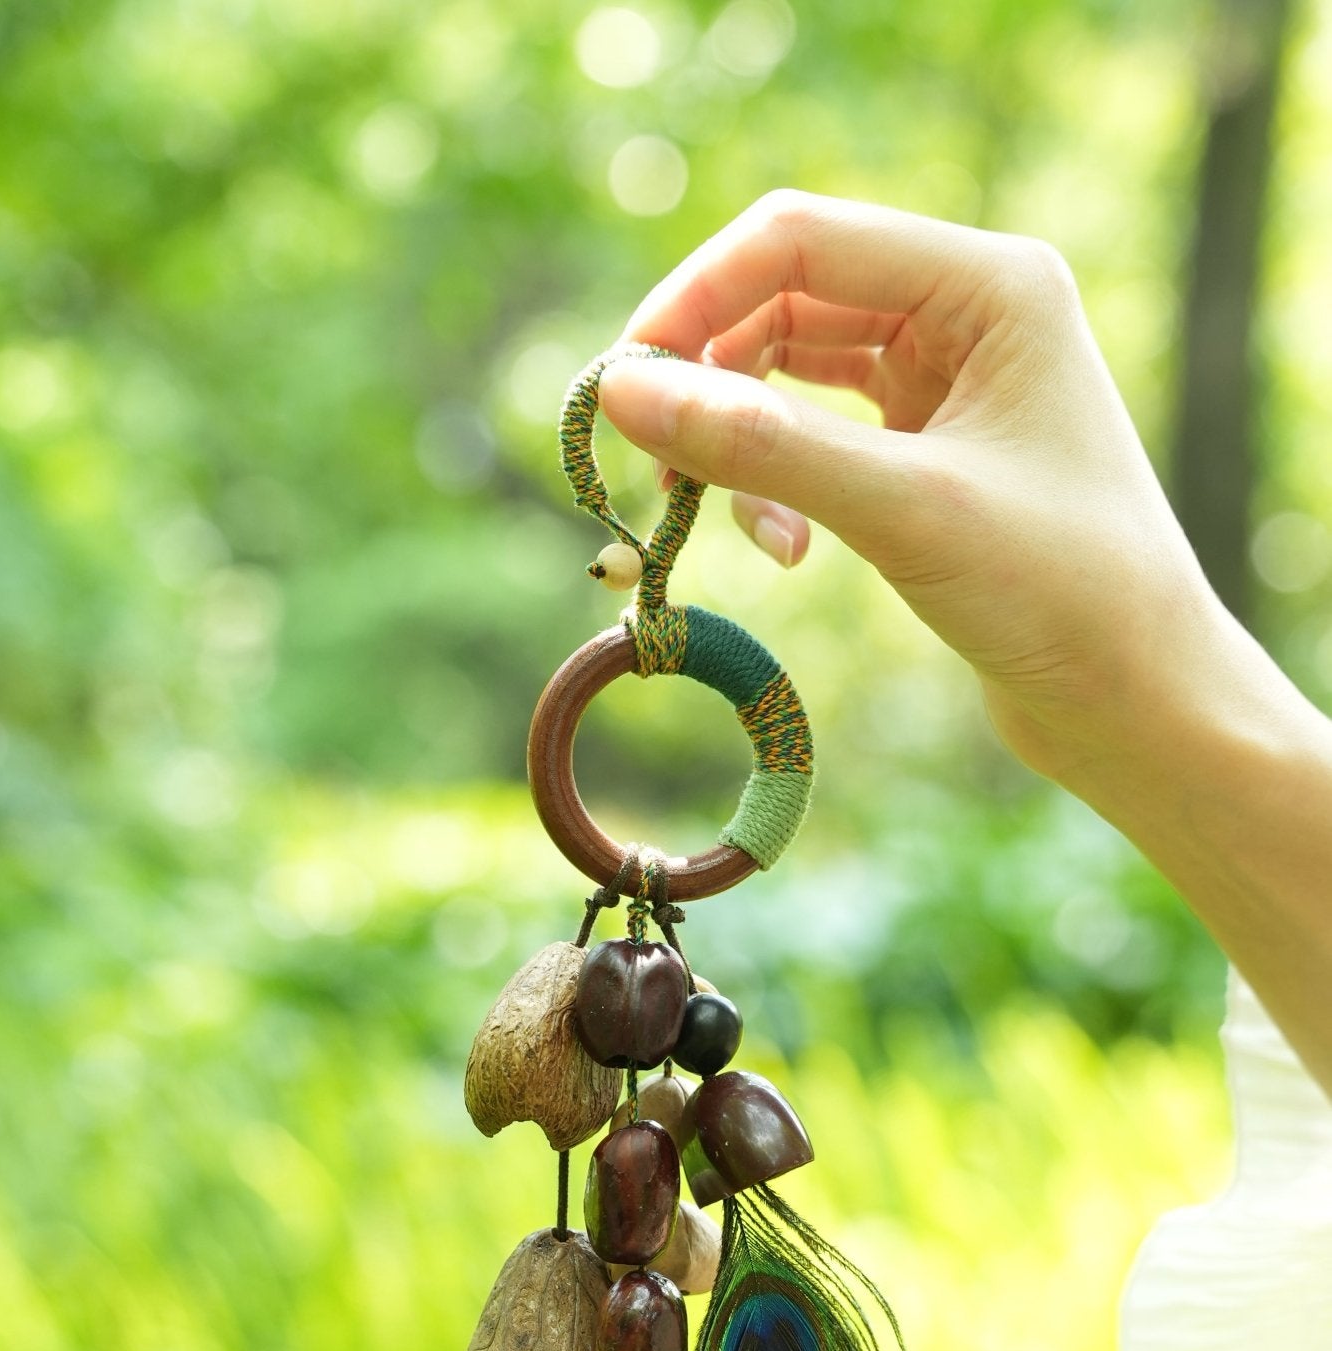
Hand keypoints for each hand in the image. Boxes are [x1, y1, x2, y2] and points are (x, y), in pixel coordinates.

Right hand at [598, 190, 1223, 786]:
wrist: (1137, 703)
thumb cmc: (1059, 594)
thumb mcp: (901, 510)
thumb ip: (761, 445)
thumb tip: (621, 392)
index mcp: (990, 283)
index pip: (800, 238)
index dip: (697, 299)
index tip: (620, 384)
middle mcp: (969, 311)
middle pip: (786, 296)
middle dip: (711, 377)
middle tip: (652, 466)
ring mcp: (948, 379)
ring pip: (791, 370)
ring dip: (740, 439)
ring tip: (734, 528)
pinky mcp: (928, 449)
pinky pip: (815, 433)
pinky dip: (779, 481)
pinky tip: (787, 548)